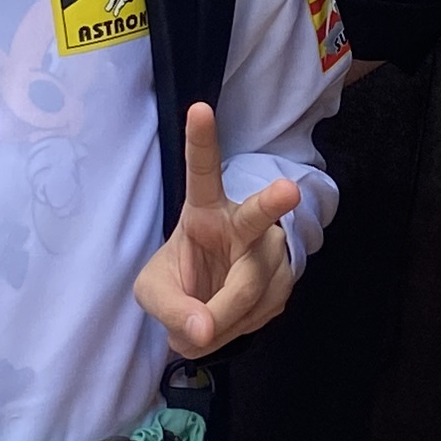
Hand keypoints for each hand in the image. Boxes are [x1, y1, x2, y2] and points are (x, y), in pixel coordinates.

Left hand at [133, 104, 303, 358]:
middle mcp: (244, 224)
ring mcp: (270, 254)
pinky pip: (256, 317)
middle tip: (287, 191)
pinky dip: (232, 330)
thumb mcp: (153, 291)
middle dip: (272, 202)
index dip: (202, 141)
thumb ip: (170, 308)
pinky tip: (224, 323)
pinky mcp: (285, 284)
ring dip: (219, 320)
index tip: (198, 108)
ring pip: (249, 292)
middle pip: (258, 217)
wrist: (210, 307)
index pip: (204, 172)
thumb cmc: (180, 280)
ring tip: (201, 326)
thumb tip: (204, 331)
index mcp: (205, 210)